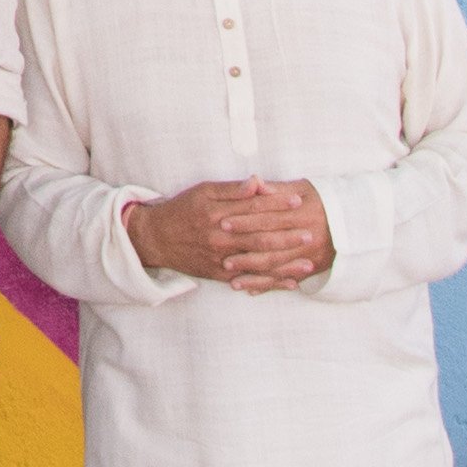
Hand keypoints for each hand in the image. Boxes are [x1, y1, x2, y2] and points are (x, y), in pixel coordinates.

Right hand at [128, 177, 334, 289]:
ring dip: (285, 263)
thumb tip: (257, 182)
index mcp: (216, 213)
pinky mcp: (221, 275)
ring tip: (308, 262)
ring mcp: (221, 259)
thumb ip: (231, 189)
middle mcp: (220, 238)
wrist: (156, 239)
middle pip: (259, 236)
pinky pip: (250, 280)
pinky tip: (290, 282)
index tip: (297, 199)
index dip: (277, 203)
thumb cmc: (182, 210)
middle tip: (310, 231)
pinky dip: (271, 283)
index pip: (252, 207)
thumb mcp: (202, 192)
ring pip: (258, 262)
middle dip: (287, 235)